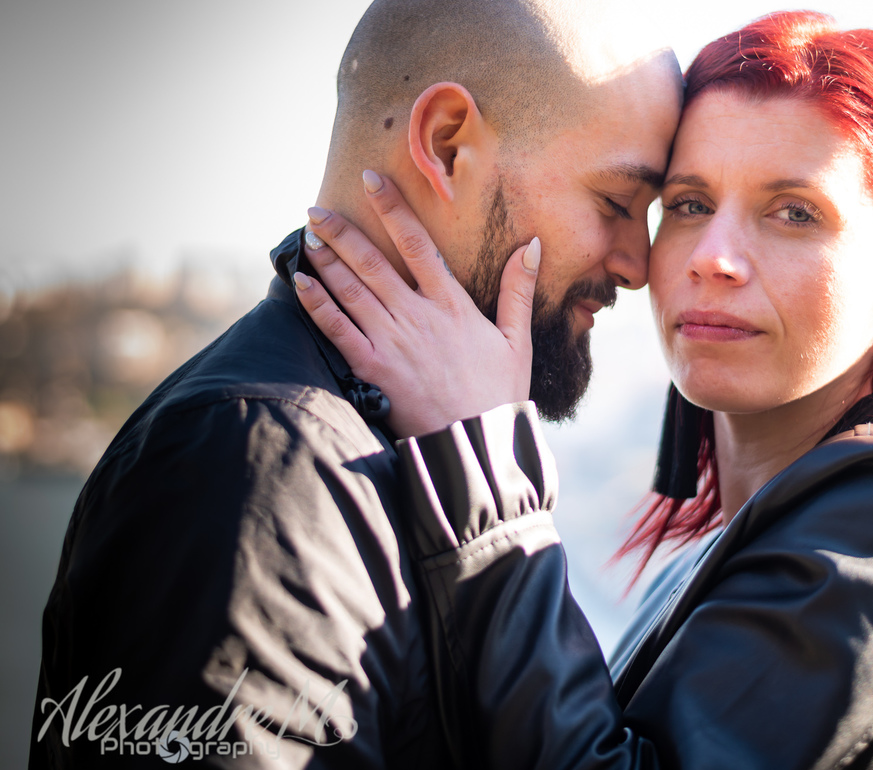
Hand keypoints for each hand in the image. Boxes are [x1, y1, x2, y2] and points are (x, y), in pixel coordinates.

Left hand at [295, 170, 539, 437]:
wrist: (476, 444)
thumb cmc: (499, 394)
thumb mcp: (518, 340)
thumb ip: (518, 290)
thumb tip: (531, 245)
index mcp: (452, 305)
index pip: (417, 245)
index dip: (392, 209)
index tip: (370, 181)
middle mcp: (417, 317)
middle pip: (373, 263)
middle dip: (342, 232)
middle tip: (316, 208)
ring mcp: (392, 342)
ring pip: (351, 291)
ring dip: (327, 260)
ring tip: (308, 235)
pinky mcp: (373, 370)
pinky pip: (338, 331)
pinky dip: (317, 304)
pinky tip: (300, 282)